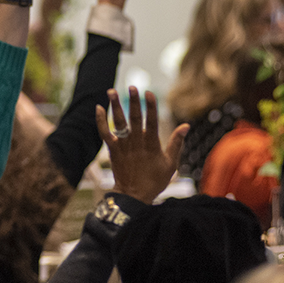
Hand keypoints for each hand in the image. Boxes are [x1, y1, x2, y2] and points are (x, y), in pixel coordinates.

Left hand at [96, 88, 188, 202]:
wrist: (133, 195)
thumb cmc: (155, 180)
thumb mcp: (171, 164)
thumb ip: (176, 143)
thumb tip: (185, 126)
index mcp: (152, 145)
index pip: (152, 121)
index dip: (150, 106)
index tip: (149, 93)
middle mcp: (136, 142)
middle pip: (134, 118)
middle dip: (133, 102)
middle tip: (132, 87)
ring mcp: (123, 145)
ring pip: (118, 122)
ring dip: (114, 106)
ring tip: (111, 91)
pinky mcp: (112, 149)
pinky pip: (104, 133)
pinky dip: (100, 121)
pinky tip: (98, 107)